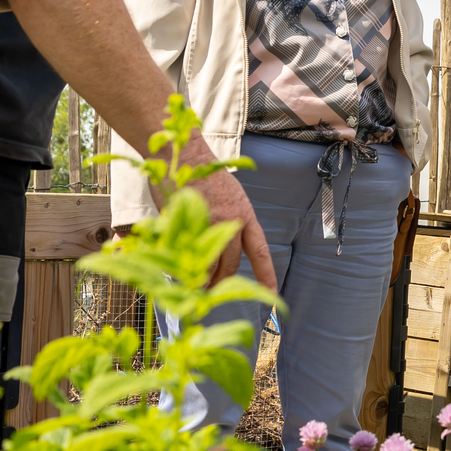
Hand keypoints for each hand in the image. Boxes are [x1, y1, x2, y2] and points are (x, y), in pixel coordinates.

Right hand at [180, 134, 275, 285]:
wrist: (185, 157)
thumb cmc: (204, 177)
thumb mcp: (228, 198)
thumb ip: (230, 222)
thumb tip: (224, 246)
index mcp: (244, 216)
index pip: (260, 251)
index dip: (266, 274)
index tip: (272, 293)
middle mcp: (231, 223)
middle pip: (231, 264)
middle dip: (222, 281)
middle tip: (213, 292)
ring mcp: (209, 225)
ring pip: (209, 264)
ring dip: (202, 278)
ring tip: (195, 286)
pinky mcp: (187, 226)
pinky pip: (187, 256)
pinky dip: (183, 267)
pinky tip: (178, 270)